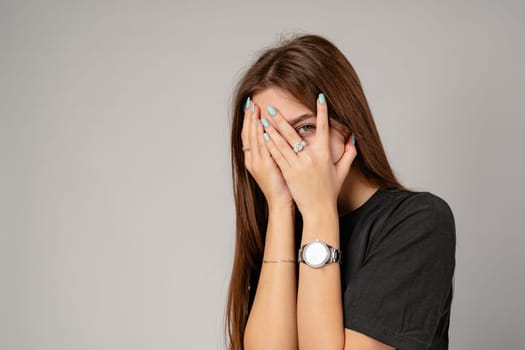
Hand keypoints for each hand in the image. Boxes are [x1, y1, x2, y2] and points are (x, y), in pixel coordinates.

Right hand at [241, 98, 292, 208]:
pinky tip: (262, 124)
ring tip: (255, 108)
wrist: (281, 203)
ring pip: (252, 138)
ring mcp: (256, 163)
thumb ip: (274, 152)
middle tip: (250, 102)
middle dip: (249, 117)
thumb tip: (278, 138)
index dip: (249, 121)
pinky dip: (260, 134)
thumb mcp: (275, 166)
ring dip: (253, 122)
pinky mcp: (264, 166)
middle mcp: (251, 160)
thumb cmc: (282, 186)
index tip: (251, 107)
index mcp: (253, 159)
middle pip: (248, 134)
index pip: (249, 136)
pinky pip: (261, 147)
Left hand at [260, 93, 356, 214]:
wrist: (319, 210)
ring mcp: (299, 165)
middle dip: (282, 119)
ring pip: (283, 143)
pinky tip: (263, 136)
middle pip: (294, 133)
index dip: (322, 112)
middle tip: (271, 108)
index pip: (324, 128)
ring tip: (263, 119)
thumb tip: (353, 139)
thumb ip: (349, 154)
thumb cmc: (329, 191)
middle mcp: (311, 157)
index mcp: (324, 154)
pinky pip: (277, 156)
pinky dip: (270, 145)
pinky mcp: (289, 174)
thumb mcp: (342, 172)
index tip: (320, 96)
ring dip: (272, 129)